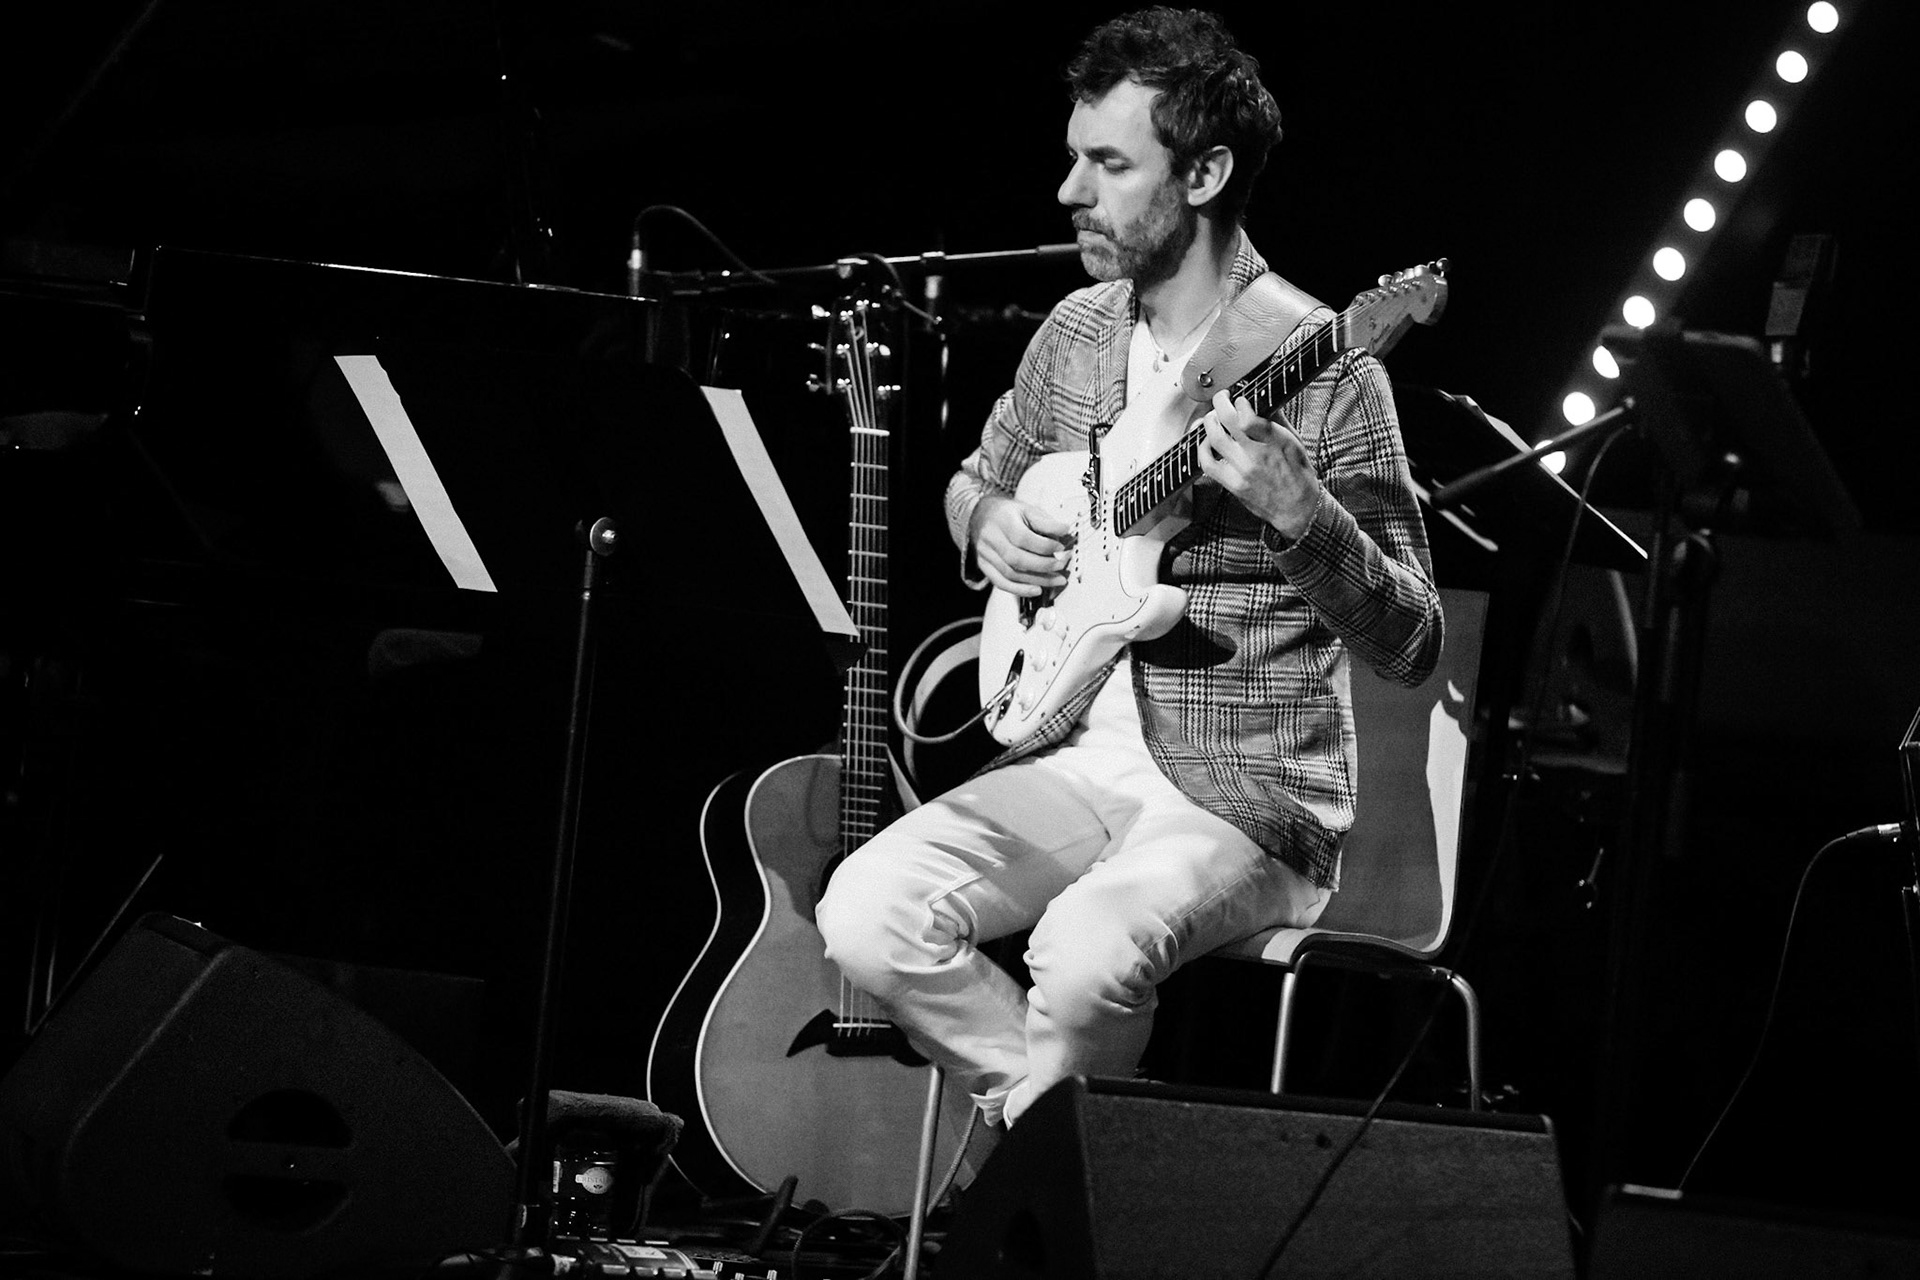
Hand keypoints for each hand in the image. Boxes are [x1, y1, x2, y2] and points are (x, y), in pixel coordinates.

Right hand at [971, 494, 1072, 596]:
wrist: (982, 516)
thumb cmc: (1008, 513)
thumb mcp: (1028, 509)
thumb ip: (1046, 522)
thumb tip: (1065, 530)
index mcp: (1003, 520)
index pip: (1023, 538)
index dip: (1044, 546)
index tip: (1061, 547)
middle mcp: (991, 538)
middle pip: (1016, 559)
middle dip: (1043, 566)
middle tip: (1061, 566)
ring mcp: (986, 554)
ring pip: (1011, 574)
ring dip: (1037, 580)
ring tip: (1056, 580)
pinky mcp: (984, 566)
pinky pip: (1001, 583)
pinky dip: (1020, 590)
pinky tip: (1036, 590)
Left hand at [1198, 389, 1321, 540]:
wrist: (1297, 509)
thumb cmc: (1298, 475)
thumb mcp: (1295, 442)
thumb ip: (1277, 420)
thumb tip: (1264, 400)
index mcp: (1276, 442)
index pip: (1248, 417)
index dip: (1239, 402)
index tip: (1240, 398)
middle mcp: (1257, 455)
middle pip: (1227, 421)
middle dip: (1220, 403)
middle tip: (1222, 399)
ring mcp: (1242, 471)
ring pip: (1214, 438)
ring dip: (1209, 422)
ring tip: (1212, 417)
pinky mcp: (1232, 484)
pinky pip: (1207, 464)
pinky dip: (1202, 448)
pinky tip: (1206, 442)